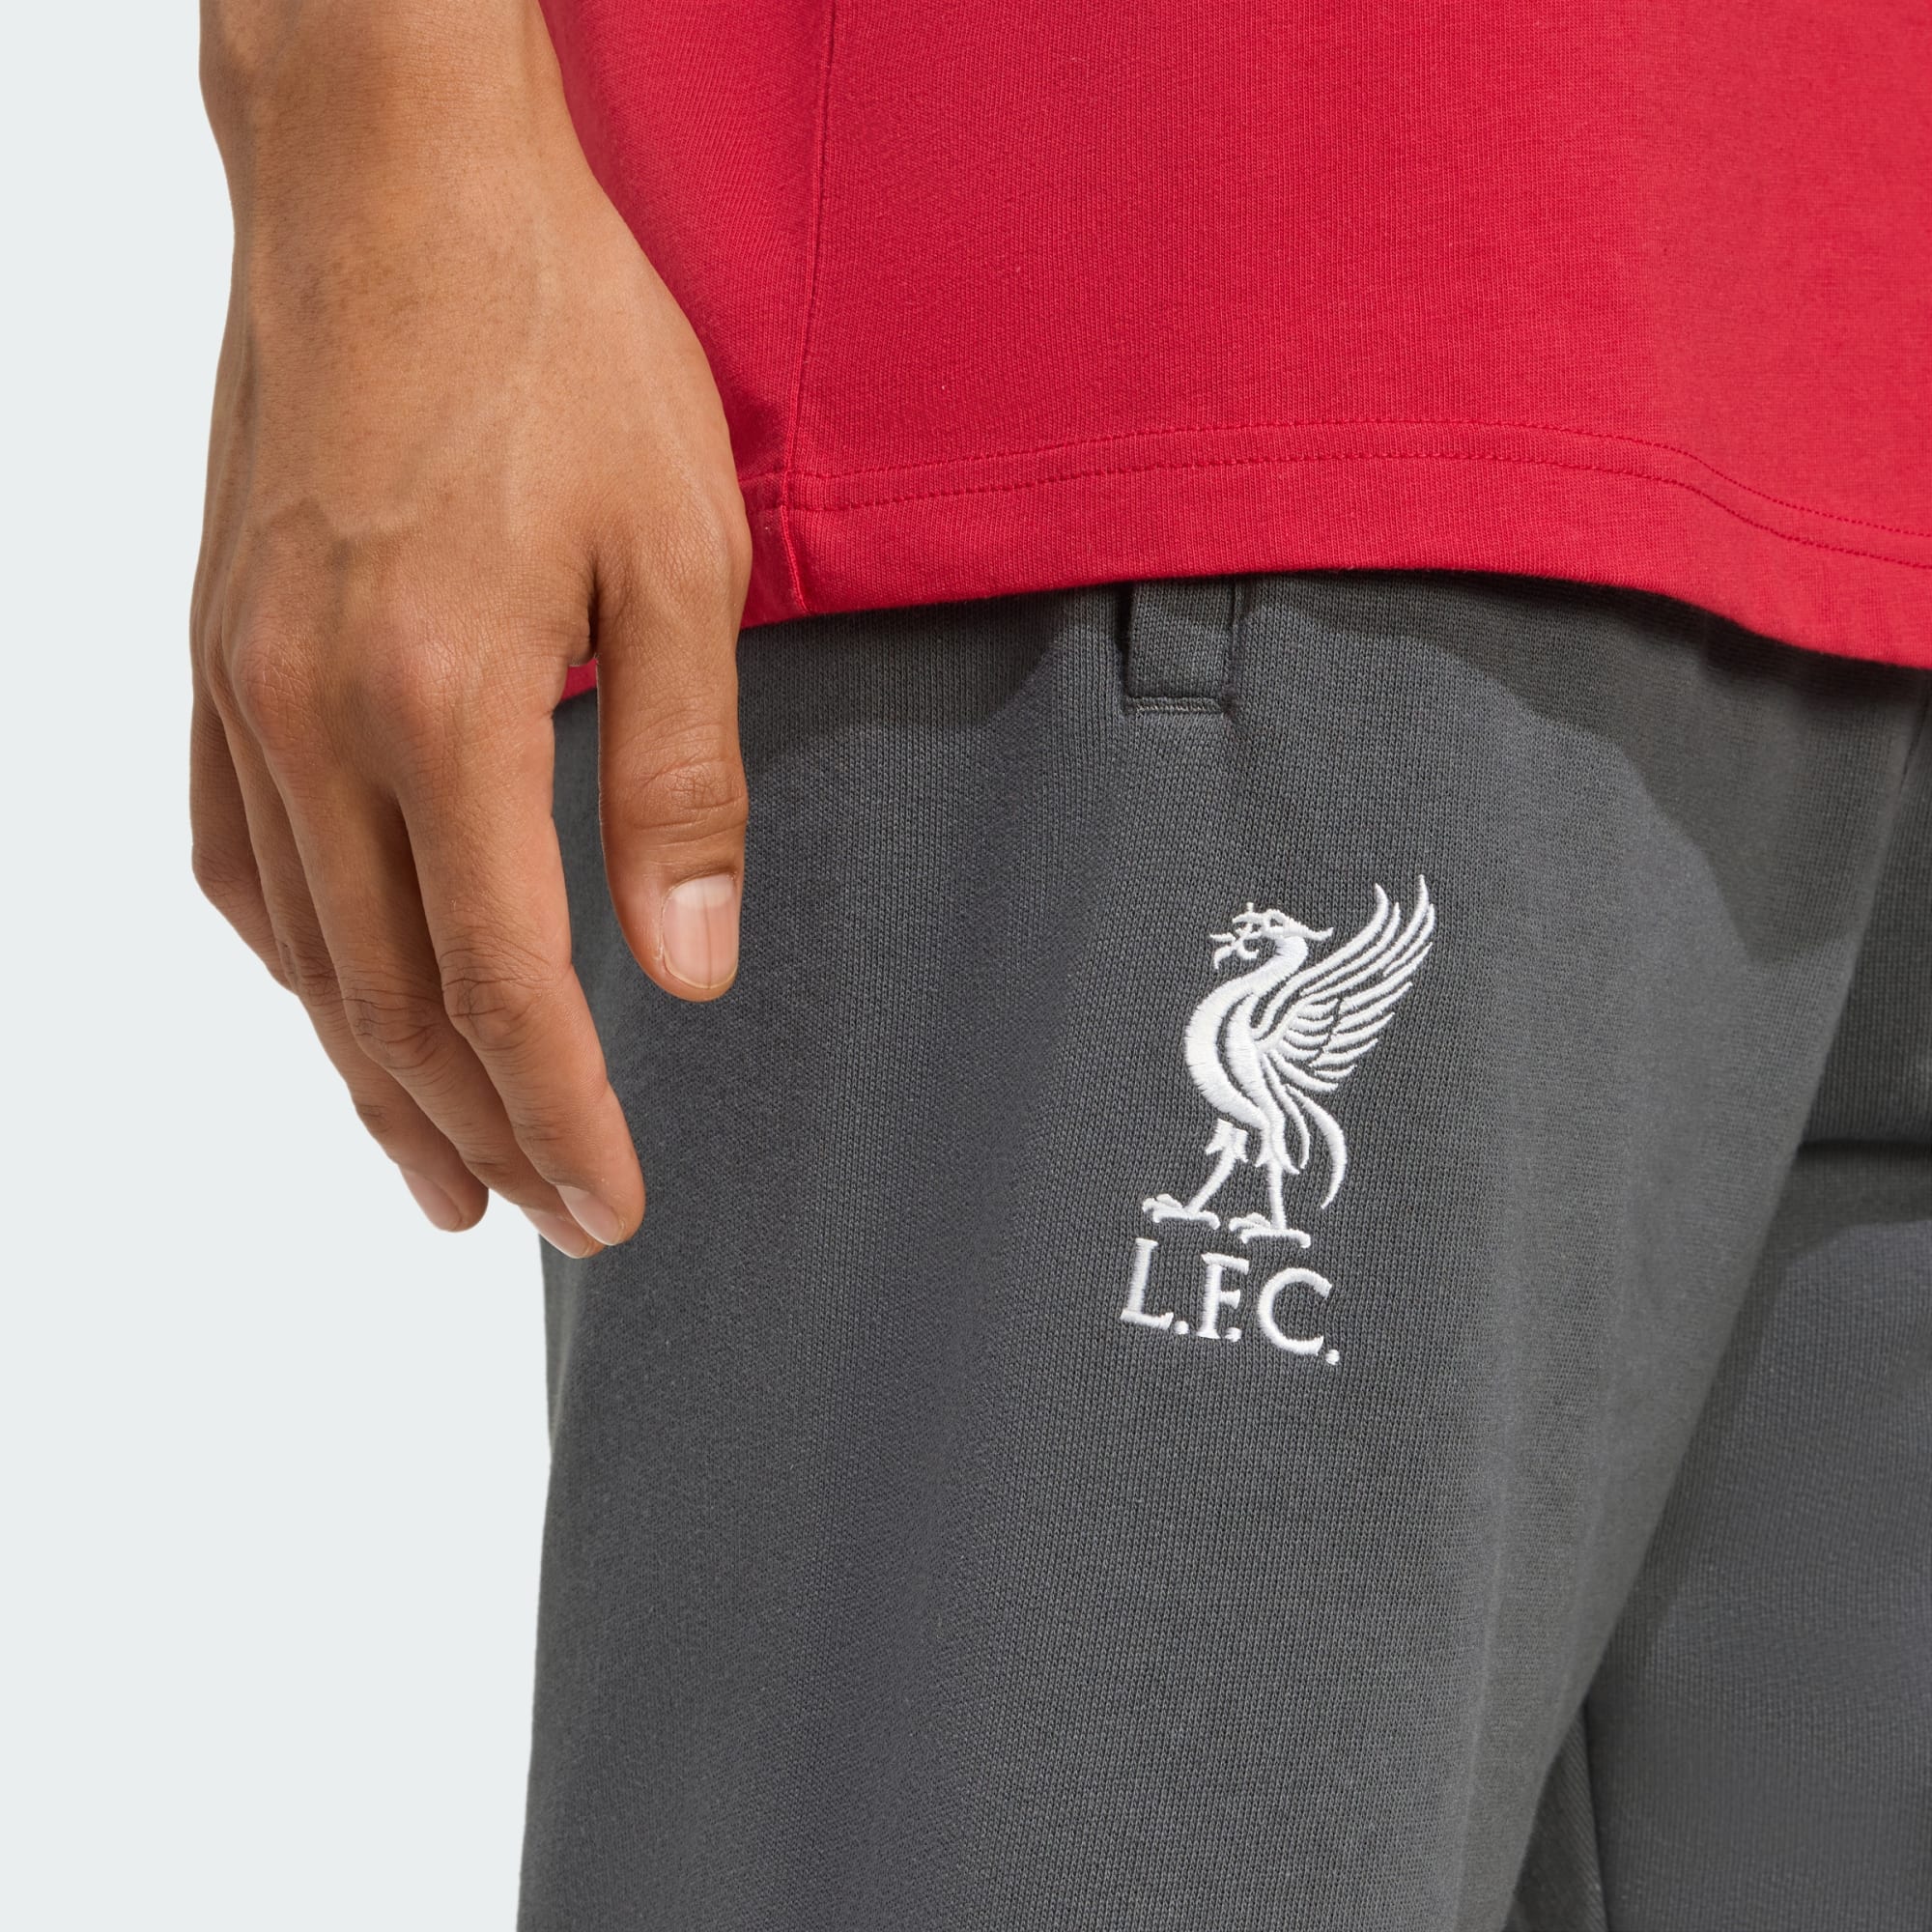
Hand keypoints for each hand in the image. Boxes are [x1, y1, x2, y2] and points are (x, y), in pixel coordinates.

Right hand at [190, 0, 750, 1252]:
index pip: (506, 983)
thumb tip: (685, 962)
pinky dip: (294, 957)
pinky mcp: (215, 652)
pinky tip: (331, 1004)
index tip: (610, 1199)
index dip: (562, 1113)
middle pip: (391, 996)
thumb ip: (682, 776)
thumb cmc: (555, 342)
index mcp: (443, 699)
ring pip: (302, 949)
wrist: (390, 182)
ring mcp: (241, 686)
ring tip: (435, 1170)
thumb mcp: (685, 559)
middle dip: (479, 1126)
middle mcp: (313, 715)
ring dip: (372, 1076)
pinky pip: (237, 853)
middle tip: (542, 1216)